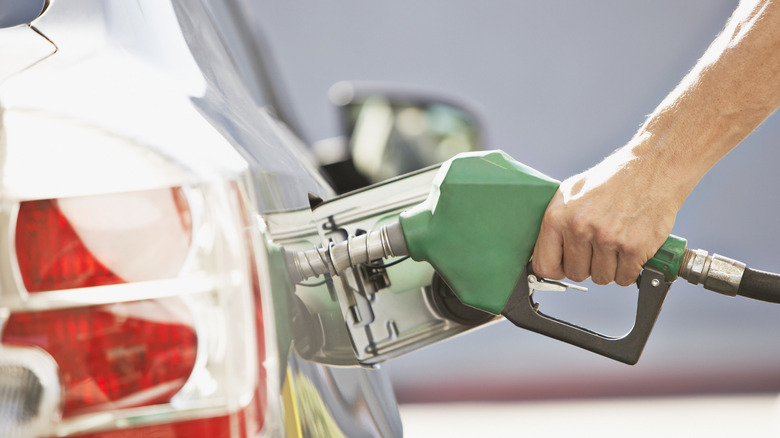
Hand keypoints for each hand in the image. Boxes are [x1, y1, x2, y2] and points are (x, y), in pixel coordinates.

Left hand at [531, 148, 678, 285]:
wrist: (652, 168)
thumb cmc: (612, 179)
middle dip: (587, 266)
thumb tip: (546, 251)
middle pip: (576, 274)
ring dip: (609, 268)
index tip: (565, 266)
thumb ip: (556, 223)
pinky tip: (629, 250)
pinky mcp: (633, 247)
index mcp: (558, 217)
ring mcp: (607, 239)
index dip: (557, 270)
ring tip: (615, 245)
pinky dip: (629, 270)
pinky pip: (625, 278)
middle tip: (598, 249)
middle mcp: (580, 228)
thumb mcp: (571, 192)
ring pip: (601, 278)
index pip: (545, 265)